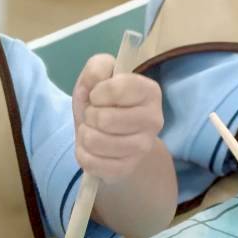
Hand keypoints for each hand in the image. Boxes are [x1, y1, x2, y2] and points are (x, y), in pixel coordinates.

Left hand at [72, 55, 164, 181]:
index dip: (98, 92)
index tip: (98, 95)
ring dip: (85, 134)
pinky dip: (83, 153)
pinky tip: (93, 149)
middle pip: (104, 119)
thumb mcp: (98, 77)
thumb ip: (97, 67)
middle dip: (90, 115)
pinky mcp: (127, 169)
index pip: (117, 89)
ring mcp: (143, 148)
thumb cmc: (105, 102)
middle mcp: (154, 120)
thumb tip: (95, 83)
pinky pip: (90, 162)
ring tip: (93, 131)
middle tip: (95, 116)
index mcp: (150, 92)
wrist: (112, 137)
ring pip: (95, 141)